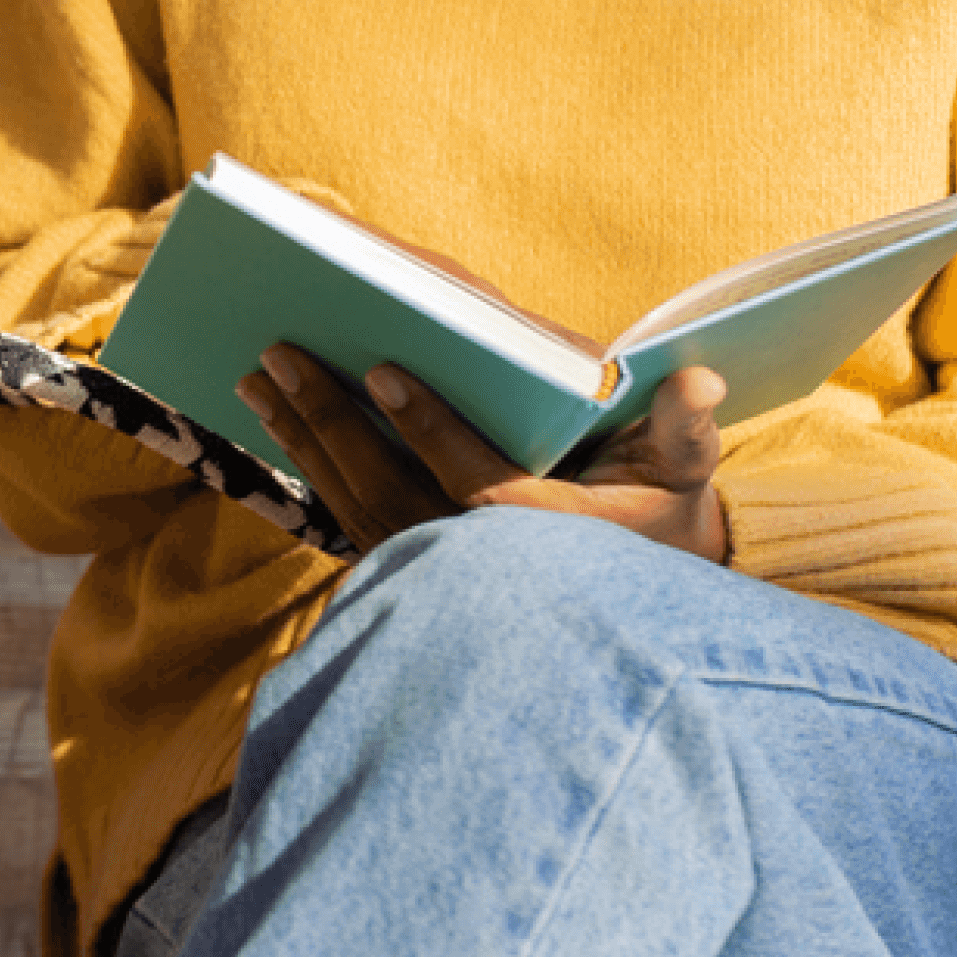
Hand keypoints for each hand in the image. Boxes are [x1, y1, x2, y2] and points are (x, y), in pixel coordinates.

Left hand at [235, 345, 730, 563]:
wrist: (624, 602)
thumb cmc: (650, 517)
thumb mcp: (681, 474)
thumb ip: (687, 427)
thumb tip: (700, 378)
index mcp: (544, 534)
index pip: (476, 482)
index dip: (430, 426)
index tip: (383, 371)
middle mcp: (476, 566)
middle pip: (387, 491)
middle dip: (329, 421)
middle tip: (279, 354)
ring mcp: (432, 576)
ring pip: (353, 505)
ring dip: (301, 439)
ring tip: (256, 377)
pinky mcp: (404, 575)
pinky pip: (345, 518)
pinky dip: (308, 468)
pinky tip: (274, 420)